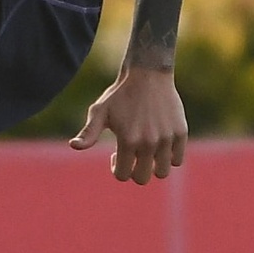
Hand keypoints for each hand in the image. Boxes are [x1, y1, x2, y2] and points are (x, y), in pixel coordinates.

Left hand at [68, 66, 186, 183]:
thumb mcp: (100, 111)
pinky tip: (159, 144)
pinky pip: (177, 160)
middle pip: (142, 178)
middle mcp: (149, 142)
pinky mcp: (180, 133)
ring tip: (146, 152)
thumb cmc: (119, 94)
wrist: (147, 73)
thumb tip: (73, 146)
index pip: (122, 175)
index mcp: (127, 140)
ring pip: (162, 172)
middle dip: (133, 172)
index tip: (114, 155)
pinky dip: (169, 157)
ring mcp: (166, 138)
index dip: (116, 169)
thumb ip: (88, 132)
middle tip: (131, 155)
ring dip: (153, 167)